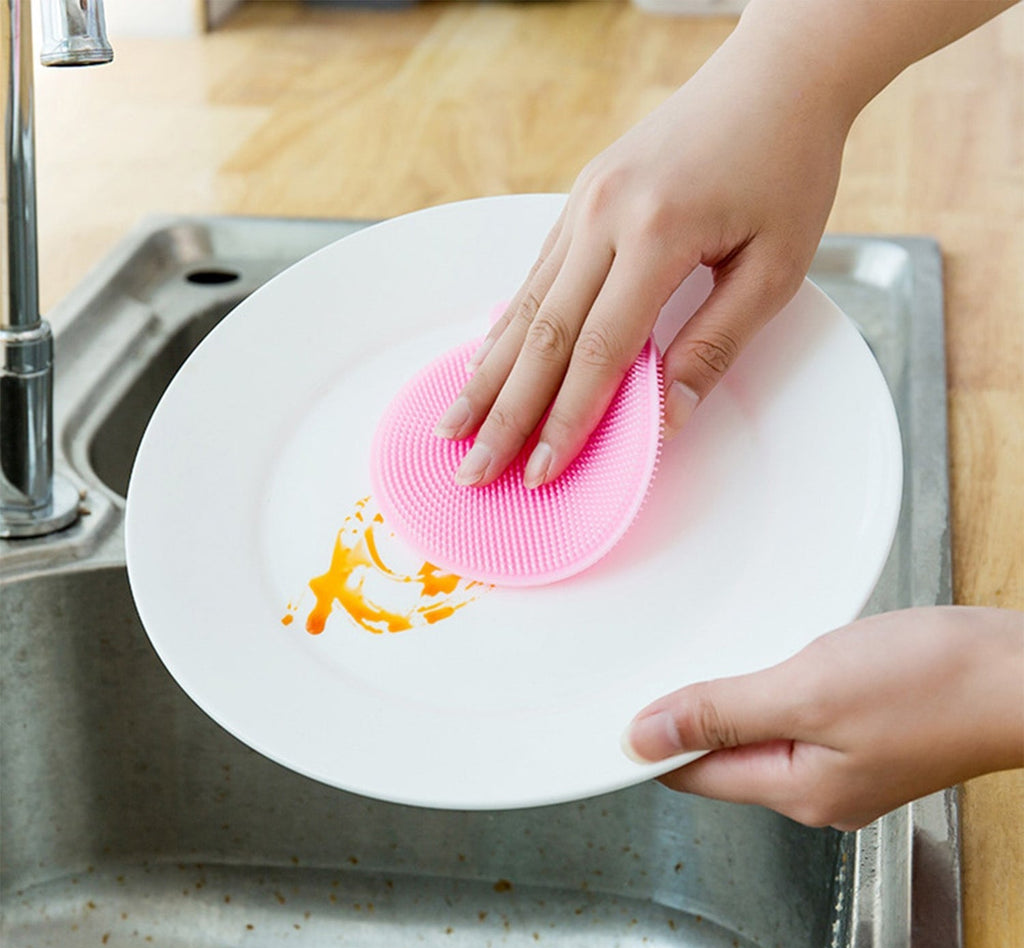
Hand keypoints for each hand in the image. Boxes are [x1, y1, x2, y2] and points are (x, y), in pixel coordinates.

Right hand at [433, 21, 849, 487]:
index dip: (566, 420)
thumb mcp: (776, 266)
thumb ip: (716, 344)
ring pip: (523, 307)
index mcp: (657, 233)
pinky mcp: (579, 199)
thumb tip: (666, 417)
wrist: (775, 76)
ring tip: (453, 425)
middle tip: (473, 469)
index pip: (600, 351)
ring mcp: (583, 204)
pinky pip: (534, 276)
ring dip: (487, 375)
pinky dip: (505, 327)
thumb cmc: (786, 168)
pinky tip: (484, 363)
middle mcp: (603, 216)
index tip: (539, 472)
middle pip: (542, 336)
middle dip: (504, 413)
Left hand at [623, 607, 1023, 830]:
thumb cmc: (934, 683)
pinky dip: (770, 687)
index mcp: (795, 789)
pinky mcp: (867, 731)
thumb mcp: (808, 692)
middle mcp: (816, 788)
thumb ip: (720, 715)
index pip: (692, 775)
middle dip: (685, 719)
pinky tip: (768, 660)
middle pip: (721, 758)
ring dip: (728, 700)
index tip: (613, 711)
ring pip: (758, 734)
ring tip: (704, 661)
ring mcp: (844, 762)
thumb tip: (643, 738)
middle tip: (652, 673)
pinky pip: (795, 716)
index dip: (648, 743)